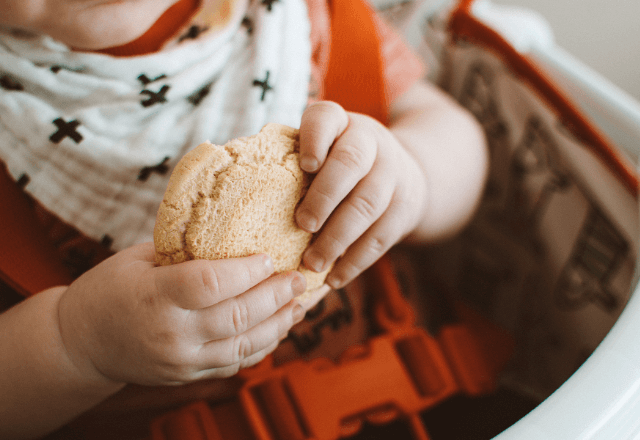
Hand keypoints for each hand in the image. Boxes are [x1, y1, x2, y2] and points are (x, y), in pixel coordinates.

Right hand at [57, 243, 306, 385]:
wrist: (80, 344)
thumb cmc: (108, 290)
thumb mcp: (136, 260)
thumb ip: (181, 252)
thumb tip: (230, 231)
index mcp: (155, 296)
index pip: (210, 283)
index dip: (247, 270)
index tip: (270, 258)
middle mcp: (172, 333)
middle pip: (237, 316)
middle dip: (276, 296)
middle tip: (300, 279)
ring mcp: (182, 360)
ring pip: (243, 345)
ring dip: (279, 324)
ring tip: (300, 306)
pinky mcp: (188, 375)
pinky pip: (234, 363)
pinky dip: (262, 346)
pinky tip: (278, 329)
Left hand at [295, 101, 426, 288]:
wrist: (404, 174)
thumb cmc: (339, 166)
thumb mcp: (323, 149)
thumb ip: (292, 162)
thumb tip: (241, 188)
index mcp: (339, 123)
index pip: (327, 118)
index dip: (316, 139)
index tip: (306, 165)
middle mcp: (369, 143)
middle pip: (351, 163)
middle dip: (325, 196)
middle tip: (302, 224)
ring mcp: (392, 174)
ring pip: (368, 204)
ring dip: (338, 237)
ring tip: (312, 262)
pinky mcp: (404, 208)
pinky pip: (382, 237)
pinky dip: (356, 261)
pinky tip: (334, 277)